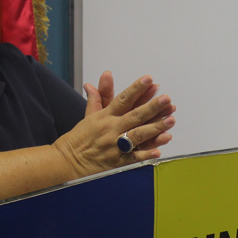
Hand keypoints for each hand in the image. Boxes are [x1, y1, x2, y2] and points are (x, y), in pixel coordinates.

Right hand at [54, 72, 175, 177]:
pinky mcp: (118, 161)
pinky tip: (159, 150)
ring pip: (138, 135)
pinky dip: (146, 154)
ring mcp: (115, 146)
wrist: (67, 160)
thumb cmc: (79, 137)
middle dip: (152, 107)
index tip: (149, 79)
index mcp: (105, 116)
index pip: (123, 99)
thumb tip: (106, 75)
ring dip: (155, 128)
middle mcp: (112, 129)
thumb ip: (99, 96)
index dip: (137, 89)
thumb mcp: (88, 115)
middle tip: (166, 99)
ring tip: (170, 120)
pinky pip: (134, 157)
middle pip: (134, 116)